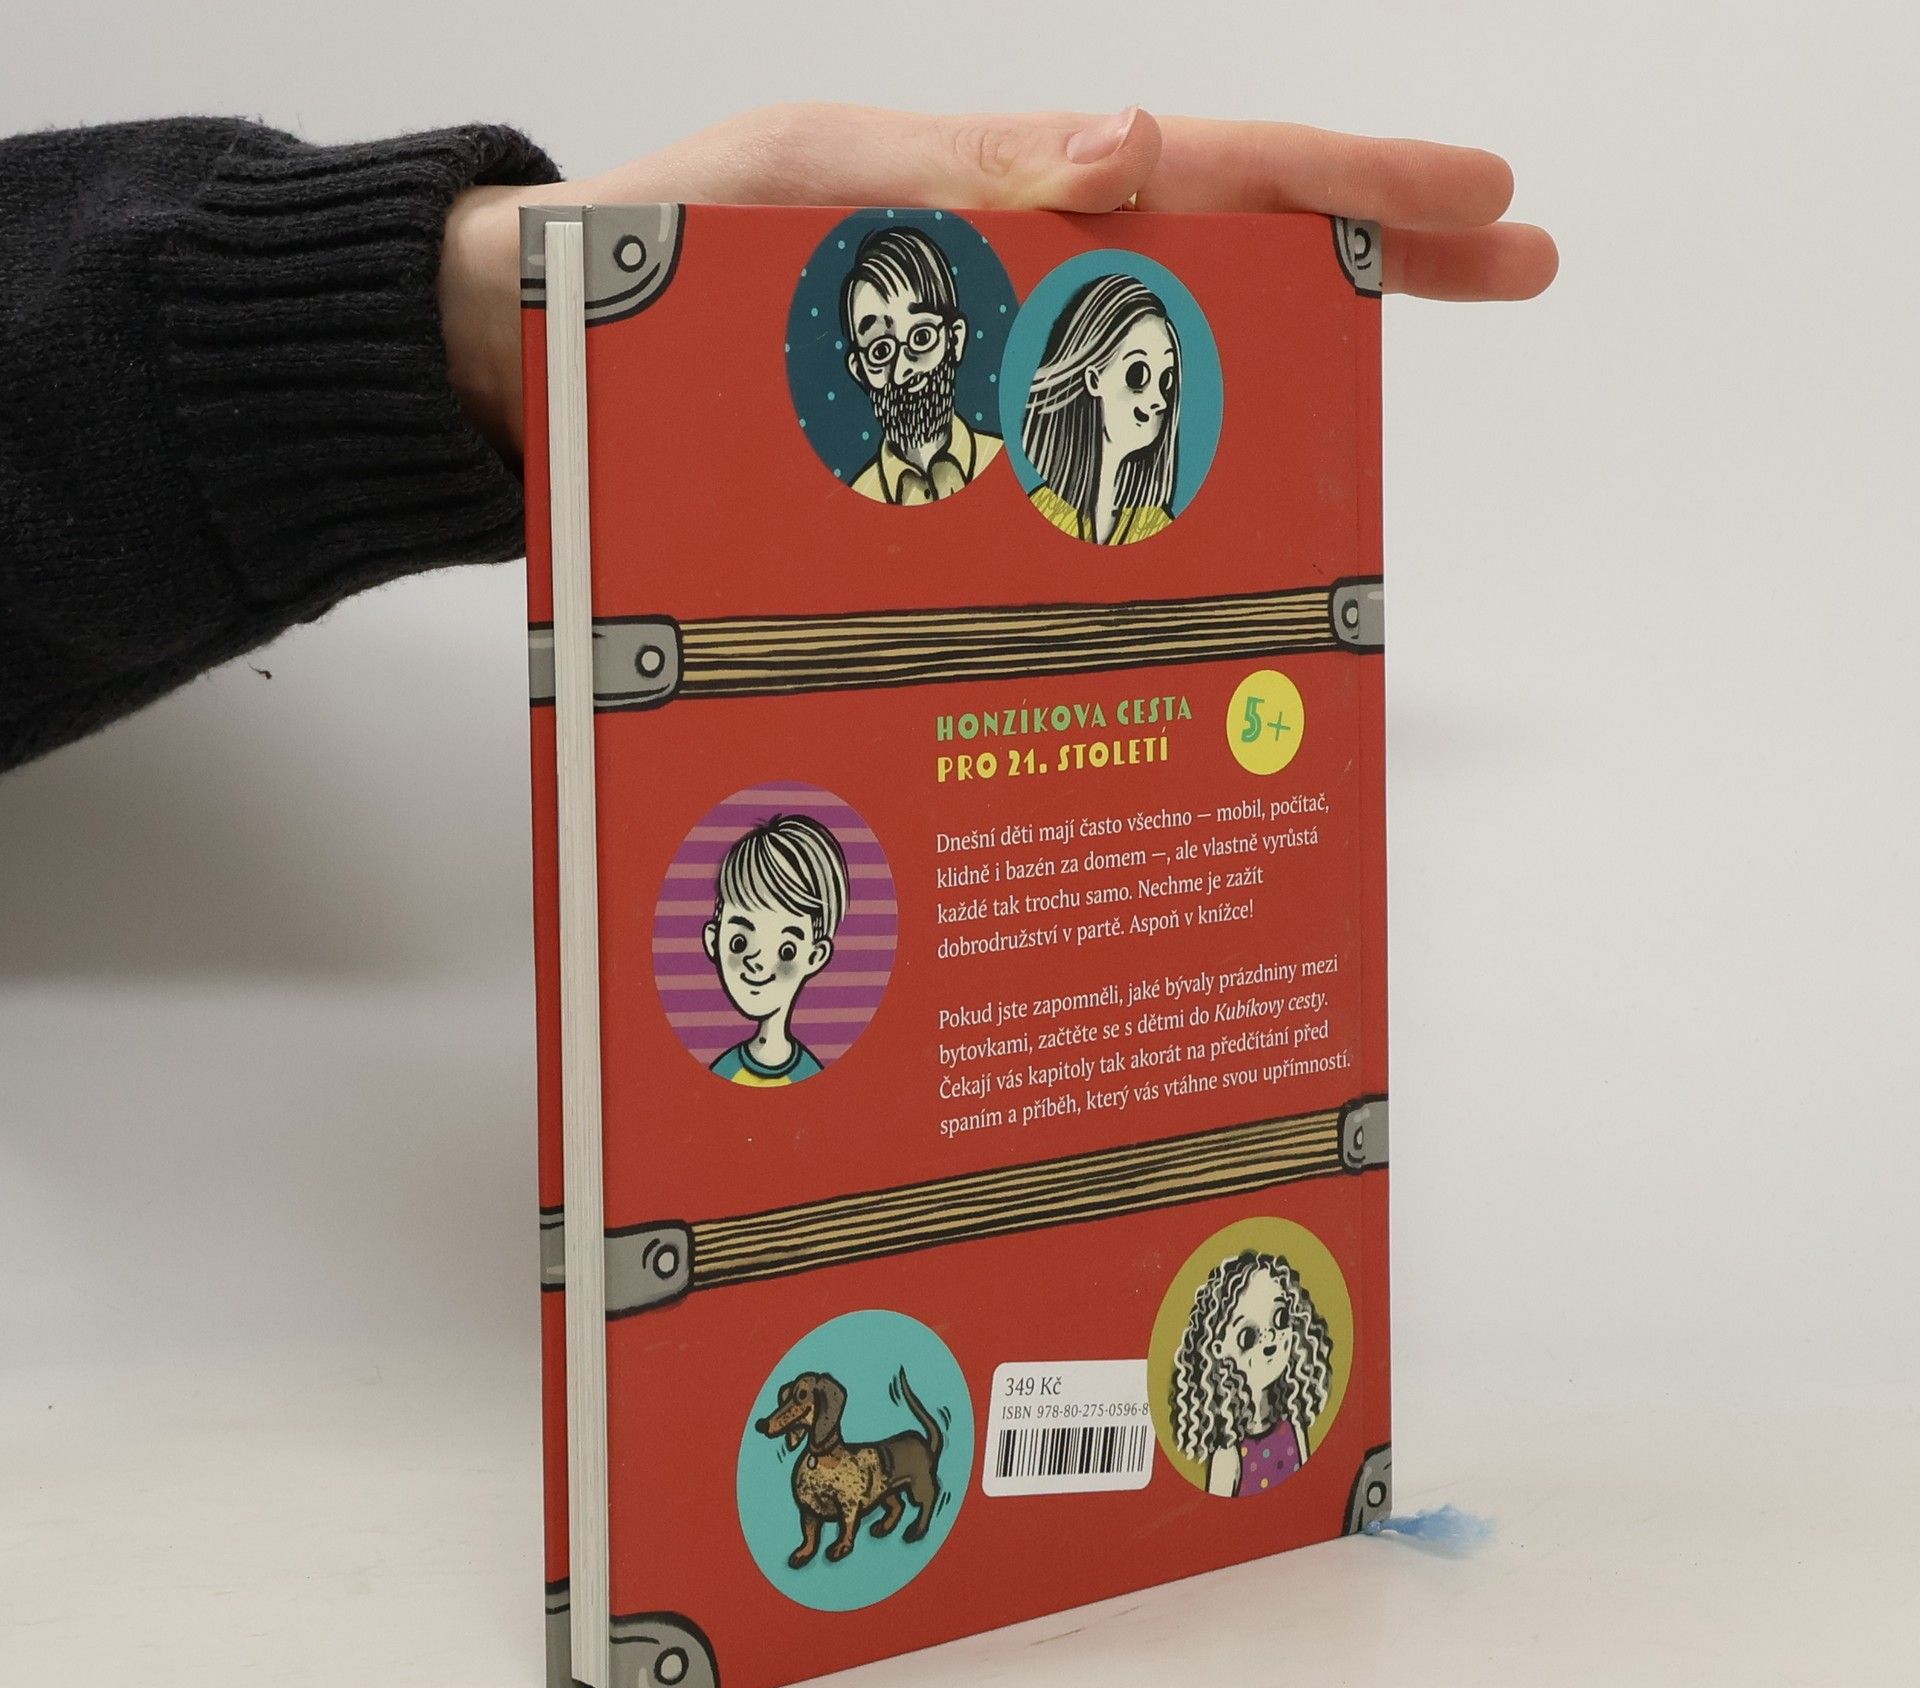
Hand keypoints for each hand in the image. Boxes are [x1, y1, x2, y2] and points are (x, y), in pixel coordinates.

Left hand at [439, 102, 1556, 455]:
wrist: (535, 356)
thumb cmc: (656, 253)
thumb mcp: (803, 187)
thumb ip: (954, 181)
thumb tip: (1133, 146)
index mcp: (1001, 200)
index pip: (1216, 175)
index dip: (1355, 190)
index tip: (1481, 204)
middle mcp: (1014, 283)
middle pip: (1228, 255)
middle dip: (1373, 257)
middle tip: (1510, 266)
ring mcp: (986, 368)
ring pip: (1162, 360)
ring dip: (1280, 377)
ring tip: (1383, 408)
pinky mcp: (940, 446)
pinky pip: (1066, 456)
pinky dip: (1147, 475)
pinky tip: (1205, 515)